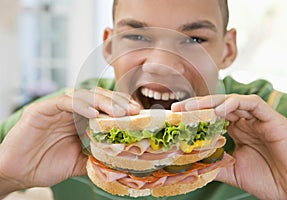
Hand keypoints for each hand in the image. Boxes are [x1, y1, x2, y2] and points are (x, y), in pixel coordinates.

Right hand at [0, 87, 140, 195]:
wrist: (18, 173)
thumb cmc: (46, 165)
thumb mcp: (79, 162)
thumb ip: (96, 156)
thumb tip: (120, 158)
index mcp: (80, 120)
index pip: (105, 107)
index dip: (122, 108)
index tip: (138, 115)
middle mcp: (71, 111)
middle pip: (99, 98)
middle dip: (118, 103)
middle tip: (134, 111)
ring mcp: (57, 108)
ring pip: (84, 96)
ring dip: (104, 102)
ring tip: (120, 112)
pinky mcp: (42, 109)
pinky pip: (64, 102)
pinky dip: (80, 105)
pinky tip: (94, 114)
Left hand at [172, 94, 286, 199]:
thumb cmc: (268, 180)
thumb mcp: (233, 171)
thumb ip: (215, 164)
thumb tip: (192, 164)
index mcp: (238, 131)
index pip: (213, 116)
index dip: (196, 114)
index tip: (176, 116)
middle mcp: (247, 122)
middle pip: (219, 105)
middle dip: (198, 105)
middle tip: (179, 108)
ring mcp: (259, 119)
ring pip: (233, 101)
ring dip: (211, 102)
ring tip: (193, 108)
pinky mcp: (272, 119)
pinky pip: (253, 104)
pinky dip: (234, 104)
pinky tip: (219, 111)